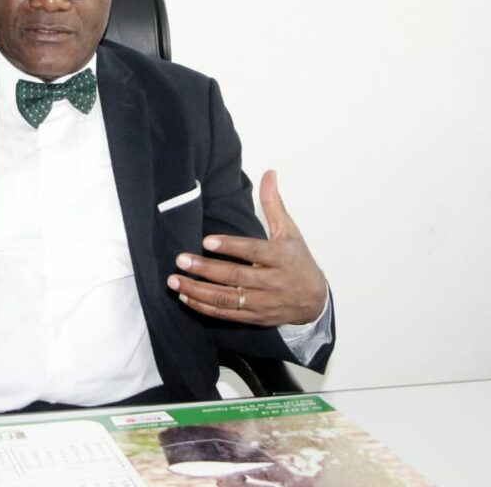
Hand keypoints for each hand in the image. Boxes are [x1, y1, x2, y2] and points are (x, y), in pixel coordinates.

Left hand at [167, 170, 326, 325]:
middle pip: (235, 277)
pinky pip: (226, 315)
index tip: (206, 241)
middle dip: (205, 269)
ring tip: (175, 281)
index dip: (230, 247)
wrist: (315, 301)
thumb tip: (269, 173)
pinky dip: (204, 307)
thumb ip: (274, 203)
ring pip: (227, 299)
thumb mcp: (289, 231)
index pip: (253, 251)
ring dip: (198, 291)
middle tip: (181, 260)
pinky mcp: (255, 317)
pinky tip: (186, 297)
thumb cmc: (298, 261)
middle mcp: (272, 282)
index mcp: (281, 257)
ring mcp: (263, 303)